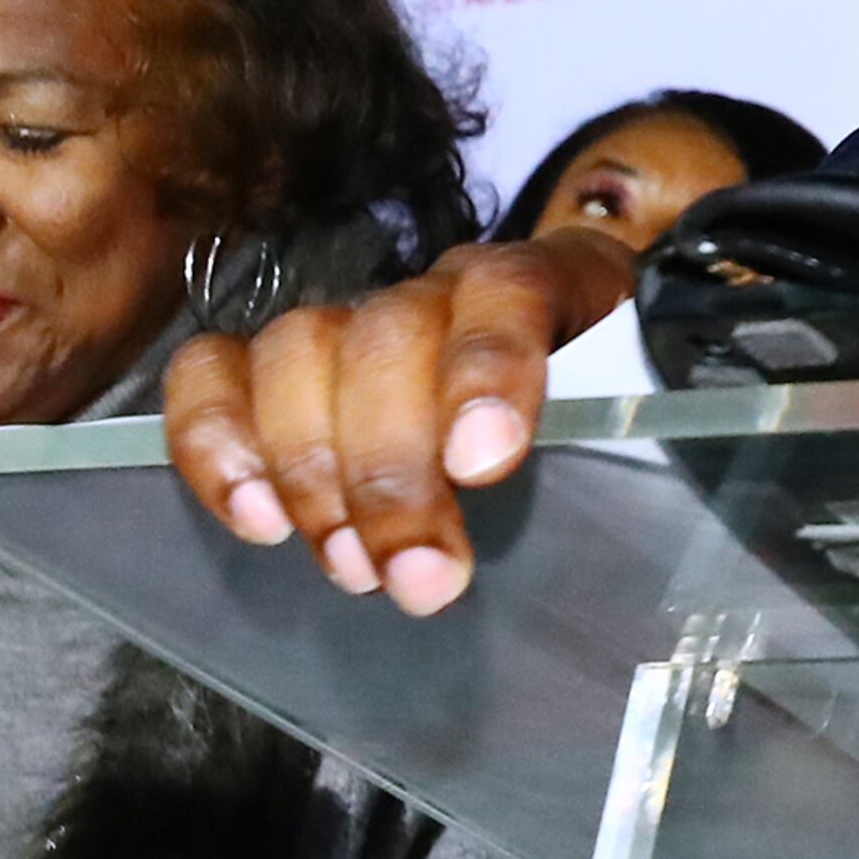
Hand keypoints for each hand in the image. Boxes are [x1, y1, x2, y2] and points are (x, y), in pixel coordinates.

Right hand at [161, 229, 638, 615]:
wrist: (568, 364)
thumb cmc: (605, 408)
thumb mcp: (638, 417)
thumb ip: (628, 448)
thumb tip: (644, 538)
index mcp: (553, 280)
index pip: (511, 292)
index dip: (487, 373)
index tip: (483, 465)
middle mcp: (443, 287)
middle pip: (388, 340)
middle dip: (391, 472)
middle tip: (416, 578)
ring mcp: (355, 312)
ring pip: (299, 350)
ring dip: (313, 473)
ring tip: (350, 567)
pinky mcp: (276, 354)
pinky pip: (214, 367)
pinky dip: (218, 441)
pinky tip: (255, 517)